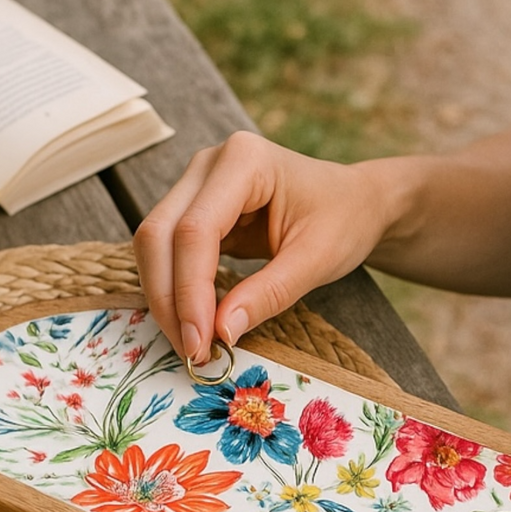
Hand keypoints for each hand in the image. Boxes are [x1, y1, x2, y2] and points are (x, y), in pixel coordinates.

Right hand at [134, 132, 390, 362]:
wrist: (356, 201)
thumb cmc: (344, 220)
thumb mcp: (317, 260)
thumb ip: (269, 293)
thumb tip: (221, 333)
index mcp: (244, 160)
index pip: (196, 230)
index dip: (191, 291)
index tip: (201, 342)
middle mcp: (210, 164)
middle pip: (160, 233)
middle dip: (169, 298)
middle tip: (191, 352)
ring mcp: (197, 182)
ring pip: (154, 242)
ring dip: (165, 297)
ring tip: (191, 344)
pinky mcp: (194, 207)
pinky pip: (168, 250)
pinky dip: (174, 289)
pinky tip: (190, 323)